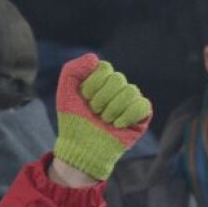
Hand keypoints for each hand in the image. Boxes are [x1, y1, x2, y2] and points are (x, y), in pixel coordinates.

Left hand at [51, 53, 151, 185]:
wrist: (81, 148)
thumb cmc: (73, 121)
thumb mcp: (65, 94)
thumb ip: (72, 70)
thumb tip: (94, 58)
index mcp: (102, 80)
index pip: (104, 68)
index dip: (91, 84)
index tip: (83, 99)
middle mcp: (118, 88)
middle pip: (117, 79)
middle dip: (100, 99)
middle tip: (93, 113)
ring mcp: (131, 100)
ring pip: (130, 91)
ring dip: (111, 109)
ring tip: (104, 121)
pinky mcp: (142, 116)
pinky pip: (142, 105)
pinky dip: (126, 116)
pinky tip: (117, 125)